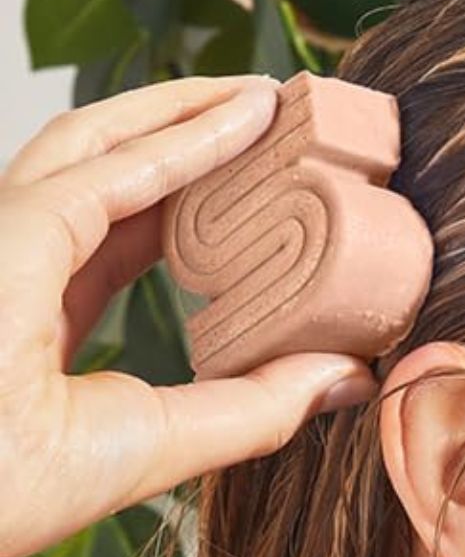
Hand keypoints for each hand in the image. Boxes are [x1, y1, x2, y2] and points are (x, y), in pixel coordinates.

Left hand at [0, 76, 379, 556]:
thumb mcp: (122, 458)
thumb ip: (244, 414)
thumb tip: (340, 377)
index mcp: (4, 266)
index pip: (111, 172)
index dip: (198, 136)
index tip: (266, 106)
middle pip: (84, 143)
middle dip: (176, 112)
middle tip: (258, 98)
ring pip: (77, 175)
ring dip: (160, 149)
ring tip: (236, 137)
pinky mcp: (8, 296)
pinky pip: (78, 224)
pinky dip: (142, 204)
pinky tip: (195, 210)